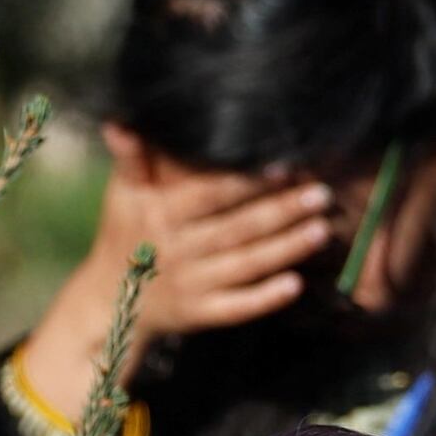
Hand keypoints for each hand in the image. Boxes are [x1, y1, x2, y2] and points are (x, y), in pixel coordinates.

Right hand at [18, 128, 352, 413]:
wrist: (113, 300)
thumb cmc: (124, 234)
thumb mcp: (122, 194)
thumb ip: (130, 159)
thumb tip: (119, 122)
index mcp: (161, 215)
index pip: (209, 196)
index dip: (246, 183)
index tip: (285, 168)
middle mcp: (177, 250)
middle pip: (237, 229)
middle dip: (282, 212)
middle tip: (321, 194)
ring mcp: (191, 285)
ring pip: (244, 265)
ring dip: (286, 249)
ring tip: (323, 230)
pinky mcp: (201, 314)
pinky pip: (237, 308)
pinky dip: (265, 298)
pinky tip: (297, 284)